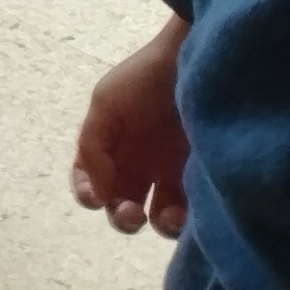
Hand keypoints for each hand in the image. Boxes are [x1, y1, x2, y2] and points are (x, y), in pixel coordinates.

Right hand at [70, 15, 189, 237]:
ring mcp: (170, 173)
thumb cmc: (145, 80)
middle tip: (131, 212)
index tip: (96, 198)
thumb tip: (101, 191)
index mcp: (109, 148)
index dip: (88, 194)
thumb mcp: (105, 102)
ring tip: (166, 215)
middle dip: (122, 218)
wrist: (196, 65)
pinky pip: (191, 211)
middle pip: (121, 206)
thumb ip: (92, 146)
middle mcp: (137, 165)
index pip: (89, 183)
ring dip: (156, 224)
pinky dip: (185, 220)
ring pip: (157, 217)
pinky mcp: (201, 178)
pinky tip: (186, 212)